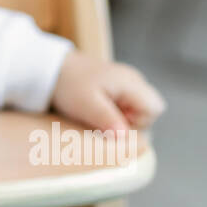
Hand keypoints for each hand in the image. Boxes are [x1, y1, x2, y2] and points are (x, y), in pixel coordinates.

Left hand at [49, 50, 164, 132]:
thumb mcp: (86, 104)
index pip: (154, 109)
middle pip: (149, 110)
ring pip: (138, 110)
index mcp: (130, 82)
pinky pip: (127, 106)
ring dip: (122, 118)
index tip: (114, 121)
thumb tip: (126, 137)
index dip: (138, 122)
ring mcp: (127, 83)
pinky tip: (98, 109)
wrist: (52, 68)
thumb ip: (108, 119)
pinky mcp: (118, 88)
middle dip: (131, 122)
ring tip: (99, 112)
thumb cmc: (69, 84)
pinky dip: (115, 112)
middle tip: (105, 118)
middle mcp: (134, 80)